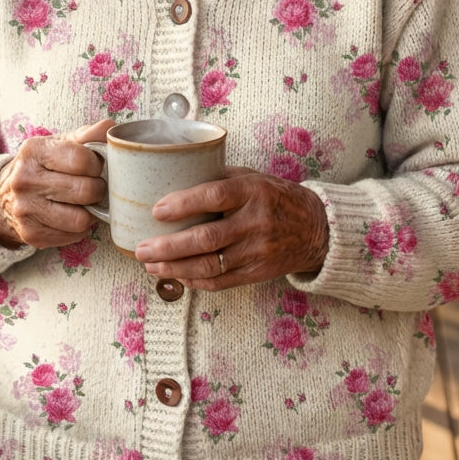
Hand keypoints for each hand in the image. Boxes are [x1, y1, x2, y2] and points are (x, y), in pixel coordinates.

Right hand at [0, 120, 113, 249]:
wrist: (4, 196)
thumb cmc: (43, 166)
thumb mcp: (60, 144)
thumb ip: (87, 136)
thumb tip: (111, 128)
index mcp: (34, 151)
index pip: (81, 159)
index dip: (97, 165)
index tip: (96, 167)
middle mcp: (25, 180)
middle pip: (84, 190)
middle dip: (98, 190)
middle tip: (95, 187)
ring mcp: (25, 209)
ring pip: (80, 219)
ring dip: (90, 212)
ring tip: (84, 203)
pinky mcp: (31, 234)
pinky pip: (73, 235)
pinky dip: (79, 228)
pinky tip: (70, 216)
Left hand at [133, 167, 328, 289]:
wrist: (317, 229)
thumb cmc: (276, 197)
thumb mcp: (253, 178)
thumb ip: (219, 179)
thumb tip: (175, 178)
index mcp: (253, 191)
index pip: (214, 196)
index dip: (183, 204)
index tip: (156, 210)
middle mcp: (255, 222)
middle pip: (206, 238)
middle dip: (168, 246)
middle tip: (141, 248)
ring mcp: (257, 251)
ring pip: (209, 264)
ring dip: (175, 268)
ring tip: (150, 265)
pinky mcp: (258, 273)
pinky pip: (221, 281)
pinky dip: (195, 281)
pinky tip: (176, 276)